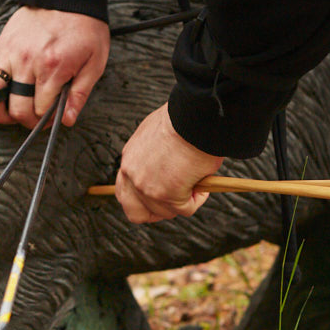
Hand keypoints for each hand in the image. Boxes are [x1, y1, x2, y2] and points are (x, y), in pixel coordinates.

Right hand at [0, 6, 109, 127]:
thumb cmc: (83, 28)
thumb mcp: (94, 61)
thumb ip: (80, 93)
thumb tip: (67, 120)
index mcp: (52, 67)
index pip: (41, 109)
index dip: (47, 120)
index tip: (53, 117)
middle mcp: (27, 62)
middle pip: (17, 108)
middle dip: (27, 120)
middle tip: (36, 118)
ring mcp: (8, 54)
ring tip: (10, 116)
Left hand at [115, 104, 223, 222]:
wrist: (194, 116)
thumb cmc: (183, 120)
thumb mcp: (158, 137)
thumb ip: (154, 158)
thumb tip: (170, 170)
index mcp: (129, 159)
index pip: (125, 191)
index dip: (141, 201)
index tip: (158, 199)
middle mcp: (132, 175)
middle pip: (135, 212)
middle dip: (157, 212)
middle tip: (177, 203)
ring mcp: (147, 188)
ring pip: (166, 211)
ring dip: (185, 200)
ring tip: (198, 178)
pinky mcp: (166, 195)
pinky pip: (186, 208)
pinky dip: (199, 198)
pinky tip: (204, 178)